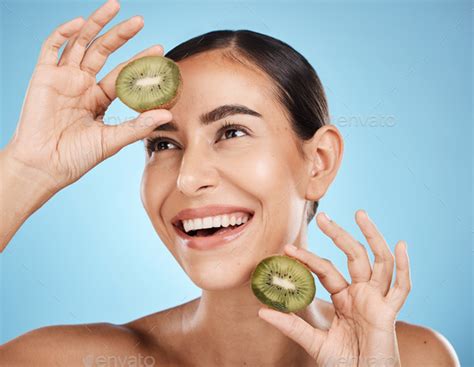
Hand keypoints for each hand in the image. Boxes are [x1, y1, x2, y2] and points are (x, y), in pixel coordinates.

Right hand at [4, 0, 171, 192]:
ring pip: (81, 43)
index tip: (160, 50)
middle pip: (104, 52)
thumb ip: (138, 126)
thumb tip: (169, 115)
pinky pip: (51, 48)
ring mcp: (63, 78)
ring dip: (97, 24)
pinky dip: (63, 32)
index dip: (140, 61)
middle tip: (140, 21)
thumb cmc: (77, 157)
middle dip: (122, 35)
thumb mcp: (112, 140)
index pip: (123, 74)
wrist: (45, 166)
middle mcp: (82, 85)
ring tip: (116, 7)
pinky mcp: (43, 76)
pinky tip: (80, 22)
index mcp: (99, 99)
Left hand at [258, 210, 410, 366]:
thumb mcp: (313, 342)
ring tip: (360, 214)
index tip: (288, 248)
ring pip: (379, 262)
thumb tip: (261, 311)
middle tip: (322, 216)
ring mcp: (377, 300)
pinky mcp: (389, 312)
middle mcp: (362, 293)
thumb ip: (291, 325)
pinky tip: (401, 244)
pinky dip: (405, 266)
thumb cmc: (343, 362)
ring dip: (372, 237)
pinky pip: (401, 288)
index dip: (308, 258)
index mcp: (344, 298)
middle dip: (339, 235)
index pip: (326, 269)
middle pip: (353, 256)